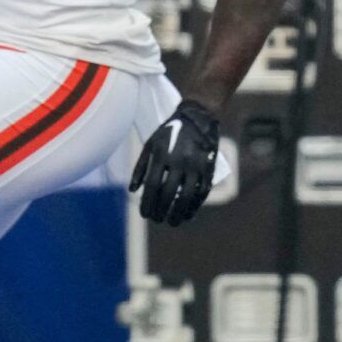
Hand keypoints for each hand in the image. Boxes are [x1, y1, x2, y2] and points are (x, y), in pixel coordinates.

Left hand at [129, 99, 221, 225]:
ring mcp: (195, 165)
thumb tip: (133, 191)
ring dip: (178, 213)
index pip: (152, 186)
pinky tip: (187, 215)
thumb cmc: (169, 132)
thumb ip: (140, 167)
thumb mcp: (151, 144)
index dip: (147, 203)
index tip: (144, 214)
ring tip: (172, 222)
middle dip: (161, 211)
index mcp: (162, 155)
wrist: (198, 118)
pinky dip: (194, 206)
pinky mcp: (208, 169)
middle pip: (168, 194)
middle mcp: (179, 161)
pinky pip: (201, 193)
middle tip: (157, 220)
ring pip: (186, 196)